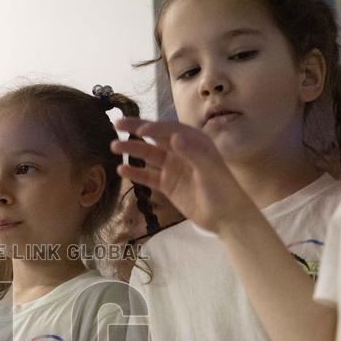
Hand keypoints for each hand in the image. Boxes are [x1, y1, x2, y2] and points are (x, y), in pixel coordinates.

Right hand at [111, 118, 257, 235]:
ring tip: (114, 146)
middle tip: (117, 124)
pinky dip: (135, 173)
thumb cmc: (222, 190)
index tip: (139, 130)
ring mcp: (173, 168)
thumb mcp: (209, 170)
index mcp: (194, 142)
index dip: (154, 128)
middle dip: (136, 130)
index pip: (170, 130)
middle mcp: (181, 151)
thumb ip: (192, 153)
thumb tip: (174, 137)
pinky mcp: (167, 185)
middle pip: (155, 137)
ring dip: (132, 150)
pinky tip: (121, 170)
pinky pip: (148, 176)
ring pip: (148, 155)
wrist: (226, 217)